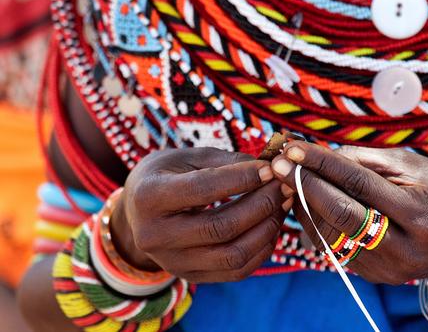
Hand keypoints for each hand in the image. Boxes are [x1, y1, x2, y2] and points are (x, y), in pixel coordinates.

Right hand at [110, 147, 292, 282]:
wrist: (137, 214)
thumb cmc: (166, 176)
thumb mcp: (186, 158)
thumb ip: (225, 161)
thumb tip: (270, 165)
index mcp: (149, 197)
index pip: (203, 189)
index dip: (242, 178)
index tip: (270, 168)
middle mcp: (155, 236)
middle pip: (221, 227)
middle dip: (261, 204)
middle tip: (284, 185)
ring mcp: (173, 262)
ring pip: (232, 255)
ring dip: (267, 229)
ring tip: (281, 204)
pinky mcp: (191, 276)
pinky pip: (236, 271)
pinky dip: (261, 249)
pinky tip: (271, 226)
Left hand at [271, 142, 427, 315]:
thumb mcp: (417, 166)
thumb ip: (369, 161)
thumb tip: (322, 155)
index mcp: (420, 216)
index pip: (359, 184)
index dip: (322, 163)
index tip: (294, 146)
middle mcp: (403, 249)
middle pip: (339, 214)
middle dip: (304, 184)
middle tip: (278, 162)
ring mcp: (387, 269)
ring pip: (330, 235)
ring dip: (304, 204)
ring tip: (289, 177)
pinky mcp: (374, 277)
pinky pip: (334, 247)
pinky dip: (316, 222)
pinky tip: (306, 200)